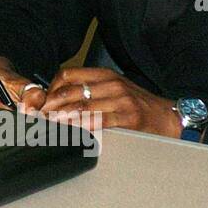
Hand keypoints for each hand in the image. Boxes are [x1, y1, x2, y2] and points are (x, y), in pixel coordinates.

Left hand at [39, 67, 179, 135]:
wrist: (170, 117)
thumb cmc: (139, 105)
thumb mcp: (115, 88)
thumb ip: (92, 89)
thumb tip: (60, 98)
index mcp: (106, 75)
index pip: (68, 75)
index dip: (51, 88)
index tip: (42, 101)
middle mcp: (112, 85)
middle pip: (70, 91)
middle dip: (50, 105)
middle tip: (37, 116)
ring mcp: (120, 101)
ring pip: (81, 107)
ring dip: (60, 118)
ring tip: (47, 125)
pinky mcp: (127, 119)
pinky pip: (97, 123)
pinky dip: (80, 127)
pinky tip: (69, 133)